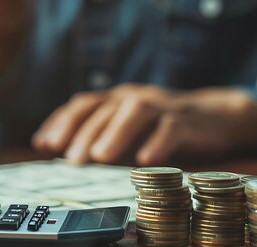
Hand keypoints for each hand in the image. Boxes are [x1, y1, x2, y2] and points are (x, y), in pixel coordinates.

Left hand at [32, 84, 256, 165]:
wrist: (214, 115)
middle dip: (84, 134)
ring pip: (135, 113)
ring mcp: (161, 107)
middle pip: (105, 110)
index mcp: (117, 98)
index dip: (61, 122)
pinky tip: (145, 160)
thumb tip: (58, 151)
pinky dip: (157, 143)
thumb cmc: (160, 124)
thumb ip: (98, 134)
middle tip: (70, 160)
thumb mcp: (126, 126)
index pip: (83, 104)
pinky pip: (170, 129)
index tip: (43, 144)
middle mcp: (134, 97)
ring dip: (115, 133)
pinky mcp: (186, 121)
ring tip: (100, 157)